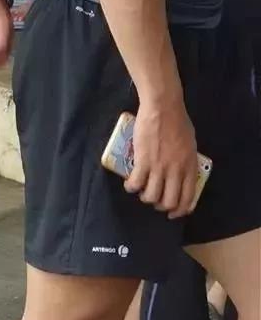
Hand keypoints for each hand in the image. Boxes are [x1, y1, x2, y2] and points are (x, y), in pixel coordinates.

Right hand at [125, 95, 197, 217]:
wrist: (163, 107)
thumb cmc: (178, 121)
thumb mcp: (191, 144)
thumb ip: (187, 161)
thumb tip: (182, 171)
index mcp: (190, 168)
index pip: (188, 199)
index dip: (180, 210)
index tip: (172, 212)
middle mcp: (176, 171)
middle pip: (169, 202)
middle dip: (160, 206)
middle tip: (154, 200)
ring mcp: (159, 167)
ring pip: (152, 196)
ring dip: (145, 198)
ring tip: (141, 191)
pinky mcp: (142, 161)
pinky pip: (136, 183)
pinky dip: (131, 187)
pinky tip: (129, 184)